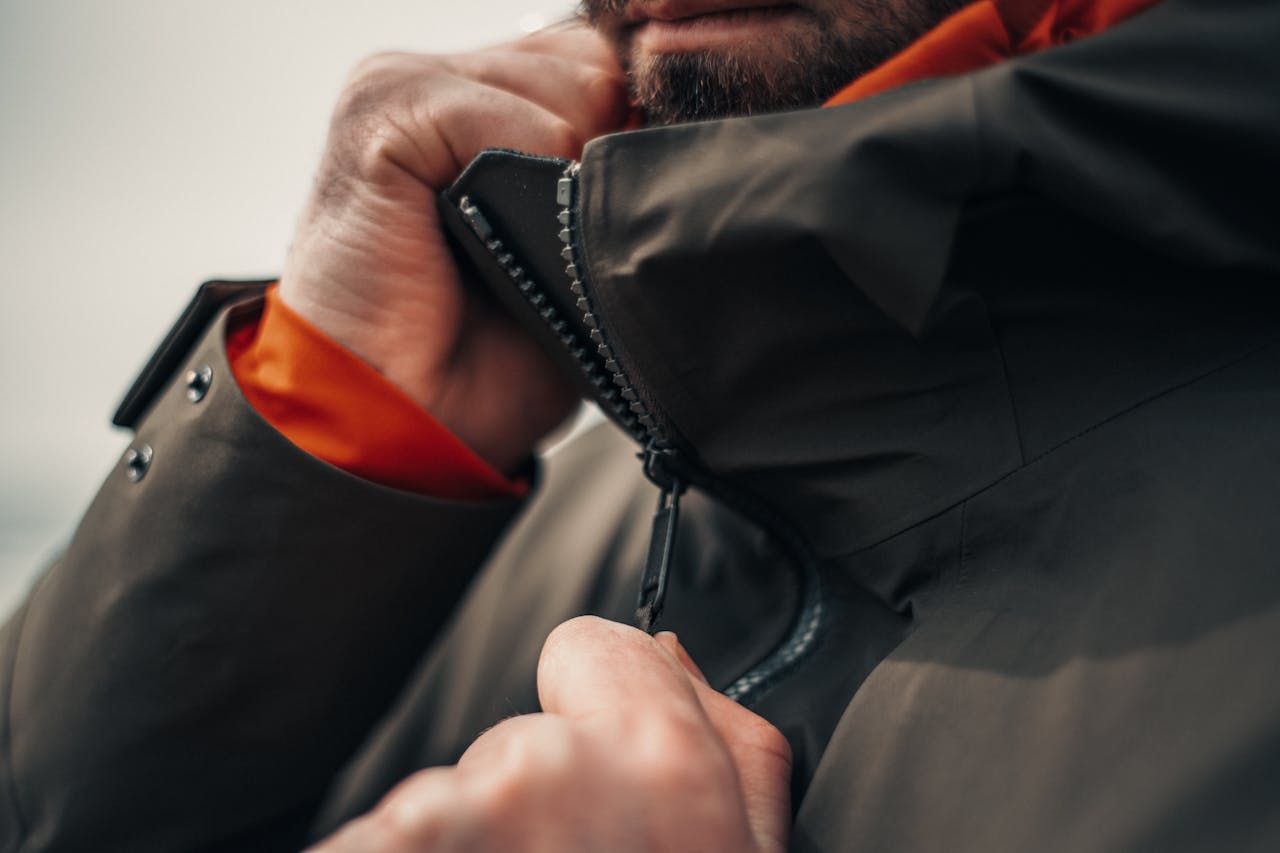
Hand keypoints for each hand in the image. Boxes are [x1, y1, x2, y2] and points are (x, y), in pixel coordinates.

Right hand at [279, 26, 629, 473]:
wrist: (408, 418)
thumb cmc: (483, 355)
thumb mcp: (568, 257)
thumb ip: (601, 181)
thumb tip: (665, 142)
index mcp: (490, 106)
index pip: (601, 64)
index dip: (628, 136)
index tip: (598, 218)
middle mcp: (449, 82)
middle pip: (598, 63)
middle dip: (604, 154)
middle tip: (552, 241)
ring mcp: (410, 86)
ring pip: (574, 83)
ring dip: (569, 174)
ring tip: (514, 244)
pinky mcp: (385, 112)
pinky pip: (518, 117)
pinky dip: (529, 178)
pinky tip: (487, 234)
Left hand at [309, 617, 791, 851]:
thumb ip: (731, 745)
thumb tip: (674, 658)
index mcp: (657, 760)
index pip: (592, 647)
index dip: (597, 712)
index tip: (601, 777)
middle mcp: (544, 770)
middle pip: (520, 740)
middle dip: (535, 809)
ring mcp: (448, 817)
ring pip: (453, 800)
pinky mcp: (376, 852)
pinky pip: (378, 842)